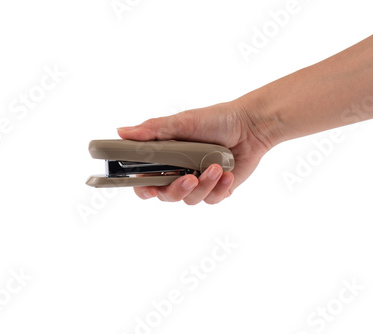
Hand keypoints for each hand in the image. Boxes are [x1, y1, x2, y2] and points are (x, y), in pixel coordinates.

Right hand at [117, 100, 275, 203]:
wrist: (250, 125)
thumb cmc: (215, 119)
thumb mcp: (182, 122)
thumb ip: (152, 131)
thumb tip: (121, 132)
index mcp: (165, 157)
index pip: (145, 180)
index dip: (143, 188)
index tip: (149, 187)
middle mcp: (178, 172)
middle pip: (166, 195)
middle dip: (177, 190)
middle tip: (189, 179)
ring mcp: (198, 182)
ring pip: (191, 199)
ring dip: (204, 185)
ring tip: (216, 167)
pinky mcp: (217, 189)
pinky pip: (212, 200)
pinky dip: (220, 188)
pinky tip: (227, 173)